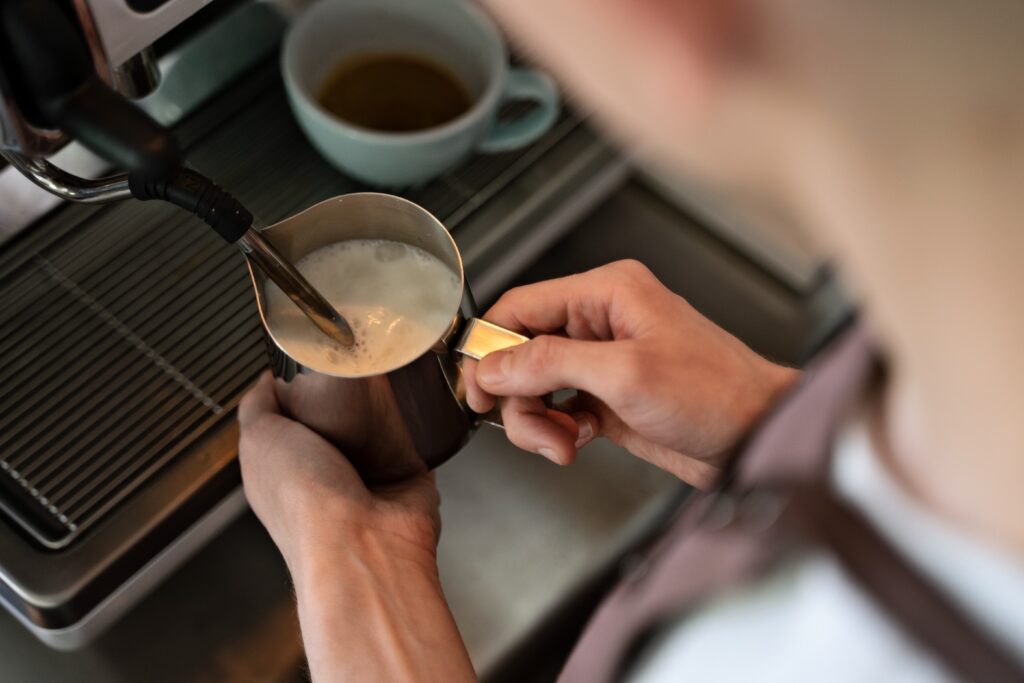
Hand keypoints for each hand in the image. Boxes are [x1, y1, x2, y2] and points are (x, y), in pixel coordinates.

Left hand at [239, 373, 474, 681]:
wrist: (362, 544)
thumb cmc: (302, 501)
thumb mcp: (259, 440)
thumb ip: (258, 407)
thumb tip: (267, 380)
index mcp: (285, 467)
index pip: (291, 415)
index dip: (300, 383)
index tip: (313, 353)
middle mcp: (328, 472)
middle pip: (338, 413)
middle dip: (347, 386)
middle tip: (355, 354)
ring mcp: (370, 475)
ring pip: (378, 422)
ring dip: (383, 400)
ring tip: (387, 366)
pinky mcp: (409, 475)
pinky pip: (414, 435)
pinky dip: (416, 417)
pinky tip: (414, 392)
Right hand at [464, 260, 796, 487]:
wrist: (758, 438)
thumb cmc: (716, 393)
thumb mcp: (624, 374)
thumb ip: (550, 364)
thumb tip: (492, 366)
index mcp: (606, 294)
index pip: (521, 307)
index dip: (489, 346)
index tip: (475, 386)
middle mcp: (601, 322)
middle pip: (522, 351)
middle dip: (517, 394)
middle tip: (525, 424)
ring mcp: (603, 362)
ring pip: (535, 386)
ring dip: (536, 420)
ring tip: (561, 442)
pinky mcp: (607, 398)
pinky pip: (557, 411)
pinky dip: (556, 431)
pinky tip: (577, 442)